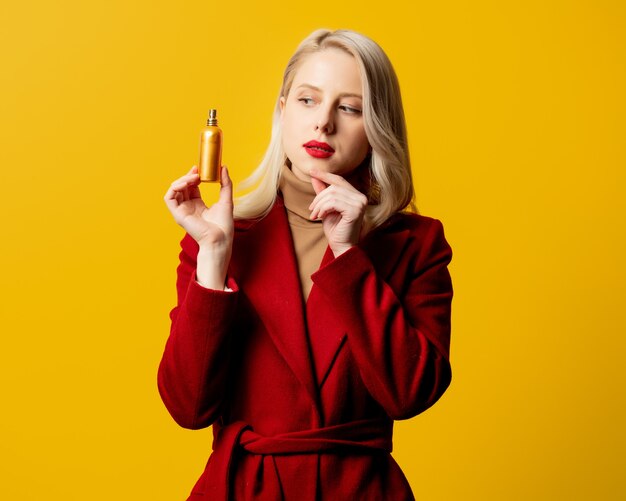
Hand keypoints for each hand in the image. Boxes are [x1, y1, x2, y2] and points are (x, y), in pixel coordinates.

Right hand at [164, 166, 233, 287]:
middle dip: (188, 176)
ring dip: (182, 180)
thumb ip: (226, 184)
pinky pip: (169, 198)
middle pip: (182, 186)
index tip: (199, 169)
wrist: (220, 239)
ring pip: (174, 190)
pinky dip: (174, 188)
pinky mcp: (177, 214)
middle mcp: (188, 207)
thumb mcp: (226, 200)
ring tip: (193, 177)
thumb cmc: (223, 225)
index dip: (193, 176)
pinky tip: (185, 184)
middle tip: (197, 171)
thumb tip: (224, 167)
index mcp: (198, 205)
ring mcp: (182, 211)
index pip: (191, 186)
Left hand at [309, 168, 367, 256]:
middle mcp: (361, 197)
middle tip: (311, 209)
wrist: (341, 246)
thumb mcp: (326, 208)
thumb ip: (322, 191)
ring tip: (315, 215)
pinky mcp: (355, 210)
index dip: (325, 175)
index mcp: (356, 195)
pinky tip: (320, 217)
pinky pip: (333, 202)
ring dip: (319, 205)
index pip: (339, 180)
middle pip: (333, 187)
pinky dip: (323, 209)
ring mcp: (360, 203)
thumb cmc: (335, 229)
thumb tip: (314, 175)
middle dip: (319, 197)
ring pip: (332, 194)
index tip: (311, 171)